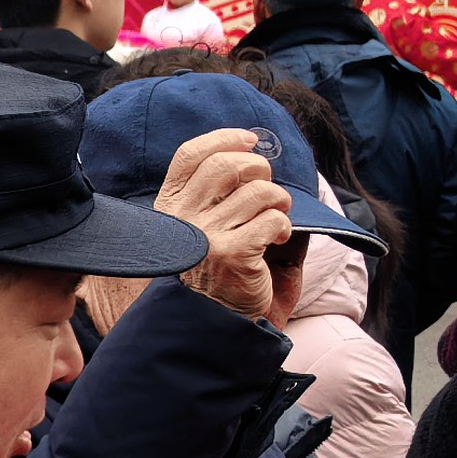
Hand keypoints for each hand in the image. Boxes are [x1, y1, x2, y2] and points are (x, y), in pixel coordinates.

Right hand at [157, 127, 291, 320]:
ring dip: (279, 200)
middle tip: (268, 189)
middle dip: (260, 169)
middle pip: (227, 165)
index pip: (190, 155)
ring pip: (258, 192)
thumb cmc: (218, 267)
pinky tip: (279, 240)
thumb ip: (218, 193)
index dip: (224, 139)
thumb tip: (255, 154)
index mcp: (172, 205)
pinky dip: (285, 226)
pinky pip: (273, 219)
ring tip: (278, 216)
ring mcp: (205, 236)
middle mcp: (183, 218)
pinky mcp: (232, 254)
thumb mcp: (204, 224)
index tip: (250, 141)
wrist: (218, 318)